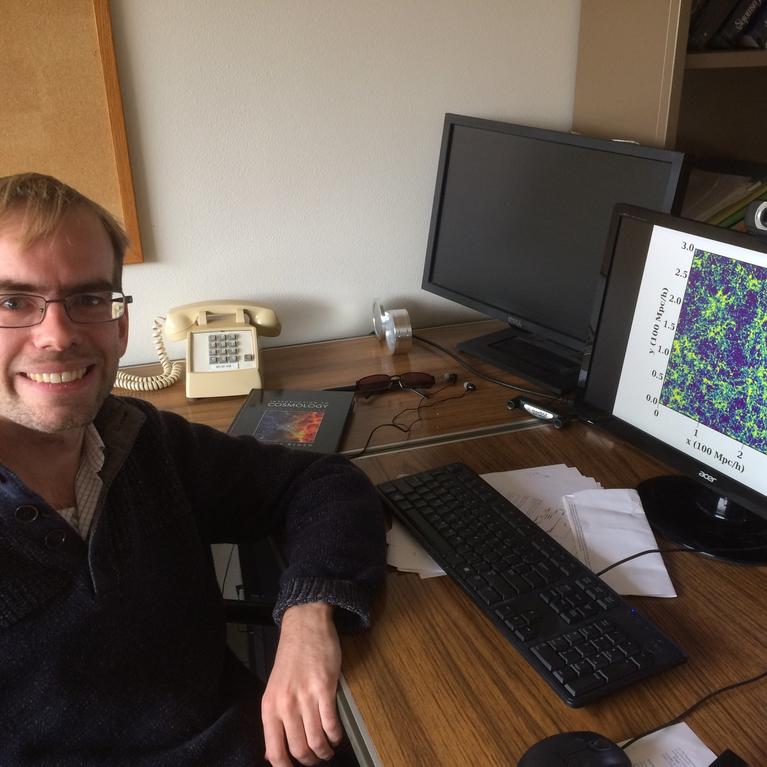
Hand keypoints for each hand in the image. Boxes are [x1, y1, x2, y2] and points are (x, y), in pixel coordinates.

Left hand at [261, 602, 342, 765]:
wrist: (305, 626)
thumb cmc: (291, 656)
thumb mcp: (274, 689)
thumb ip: (275, 720)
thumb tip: (273, 753)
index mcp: (269, 706)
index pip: (274, 752)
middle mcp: (285, 705)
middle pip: (299, 750)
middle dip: (310, 761)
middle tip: (316, 760)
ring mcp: (305, 697)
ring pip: (316, 740)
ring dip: (325, 752)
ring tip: (328, 751)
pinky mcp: (325, 688)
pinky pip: (331, 723)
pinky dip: (335, 736)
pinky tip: (336, 736)